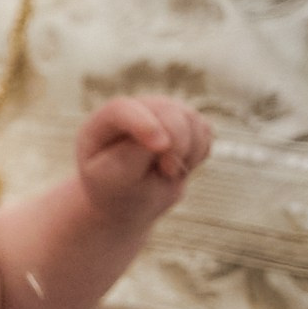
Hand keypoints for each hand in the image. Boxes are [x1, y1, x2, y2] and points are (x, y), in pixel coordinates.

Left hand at [75, 95, 212, 220]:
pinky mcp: (185, 120)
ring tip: (167, 172)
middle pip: (167, 111)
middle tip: (167, 172)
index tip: (161, 147)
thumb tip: (164, 141)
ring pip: (191, 118)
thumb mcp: (110, 183)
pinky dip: (199, 153)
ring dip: (189, 152)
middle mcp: (134, 109)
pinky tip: (180, 166)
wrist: (128, 199)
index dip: (145, 125)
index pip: (122, 110)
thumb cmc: (112, 191)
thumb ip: (128, 160)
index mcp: (102, 123)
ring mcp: (161, 111)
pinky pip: (205, 130)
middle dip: (176, 145)